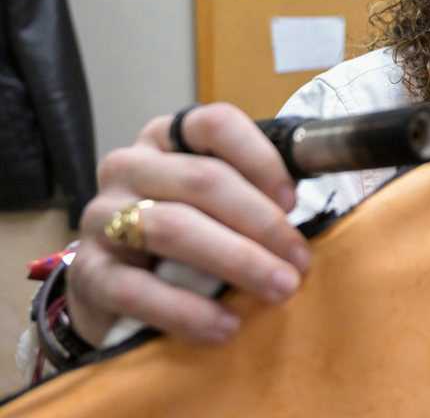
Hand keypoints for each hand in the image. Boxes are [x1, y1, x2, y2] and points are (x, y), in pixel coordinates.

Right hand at [67, 104, 308, 345]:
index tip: (293, 201)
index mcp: (167, 137)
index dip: (261, 158)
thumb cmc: (188, 232)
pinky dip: (188, 310)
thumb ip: (259, 189)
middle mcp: (129, 166)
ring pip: (173, 228)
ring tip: (278, 289)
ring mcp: (102, 217)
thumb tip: (323, 194)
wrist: (117, 288)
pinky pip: (138, 290)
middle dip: (261, 223)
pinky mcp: (87, 272)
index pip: (215, 124)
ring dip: (236, 261)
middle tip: (299, 261)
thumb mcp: (220, 200)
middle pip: (202, 180)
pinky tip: (226, 326)